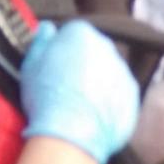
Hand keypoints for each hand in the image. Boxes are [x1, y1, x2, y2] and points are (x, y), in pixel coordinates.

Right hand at [20, 20, 138, 163]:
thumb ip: (41, 41)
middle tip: (64, 87)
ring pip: (108, 73)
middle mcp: (107, 48)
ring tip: (77, 105)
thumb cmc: (47, 98)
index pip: (72, 33)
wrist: (70, 134)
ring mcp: (123, 72)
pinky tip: (91, 116)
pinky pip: (119, 94)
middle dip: (82, 64)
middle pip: (94, 51)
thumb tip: (47, 29)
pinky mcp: (132, 96)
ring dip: (97, 83)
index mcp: (81, 34)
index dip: (61, 50)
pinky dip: (109, 102)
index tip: (53, 65)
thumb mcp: (30, 65)